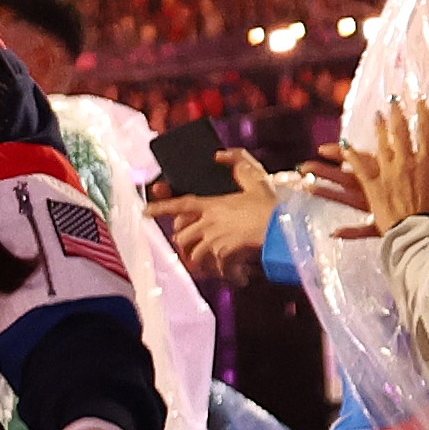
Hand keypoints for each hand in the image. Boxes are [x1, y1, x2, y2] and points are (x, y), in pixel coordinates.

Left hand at [144, 152, 279, 282]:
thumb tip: (219, 154)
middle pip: (182, 235)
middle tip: (195, 247)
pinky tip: (237, 276)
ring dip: (202, 260)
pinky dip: (224, 273)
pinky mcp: (224, 255)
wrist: (283, 226)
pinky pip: (216, 268)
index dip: (161, 207)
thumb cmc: (270, 204)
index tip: (145, 212)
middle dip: (185, 242)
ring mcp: (214, 239)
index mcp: (212, 204)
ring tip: (214, 263)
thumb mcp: (255, 179)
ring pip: (194, 254)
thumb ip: (238, 163)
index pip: (180, 204)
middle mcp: (208, 222)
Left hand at [335, 100, 428, 232]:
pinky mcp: (374, 190)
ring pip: (380, 146)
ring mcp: (388, 176)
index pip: (427, 131)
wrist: (426, 236)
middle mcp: (407, 164)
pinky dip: (350, 157)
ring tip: (378, 116)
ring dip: (378, 129)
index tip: (421, 101)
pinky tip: (343, 146)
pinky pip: (359, 170)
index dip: (424, 114)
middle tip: (394, 100)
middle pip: (401, 133)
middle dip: (398, 114)